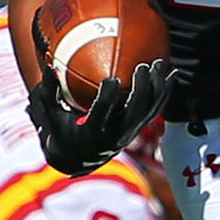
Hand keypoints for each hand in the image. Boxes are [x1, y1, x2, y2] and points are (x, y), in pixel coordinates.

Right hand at [28, 13, 174, 174]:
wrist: (77, 156)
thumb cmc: (60, 128)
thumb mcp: (49, 113)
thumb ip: (48, 91)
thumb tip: (50, 66)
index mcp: (92, 132)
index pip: (103, 114)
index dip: (109, 98)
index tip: (112, 79)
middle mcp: (114, 135)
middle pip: (134, 112)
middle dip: (141, 90)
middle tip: (142, 66)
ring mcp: (130, 133)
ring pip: (149, 111)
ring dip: (157, 88)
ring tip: (159, 64)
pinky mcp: (139, 128)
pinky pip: (155, 109)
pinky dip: (164, 92)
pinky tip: (170, 73)